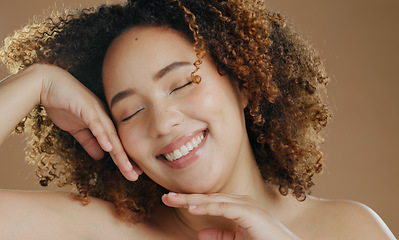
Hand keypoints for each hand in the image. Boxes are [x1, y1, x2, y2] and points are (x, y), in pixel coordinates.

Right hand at [37, 64, 141, 179]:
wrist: (48, 85)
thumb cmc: (64, 104)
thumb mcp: (77, 129)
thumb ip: (89, 142)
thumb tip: (100, 156)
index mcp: (103, 123)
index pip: (116, 144)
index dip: (124, 159)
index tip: (133, 174)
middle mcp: (104, 117)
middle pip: (118, 142)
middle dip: (126, 160)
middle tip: (135, 176)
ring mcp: (97, 112)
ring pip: (111, 135)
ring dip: (119, 152)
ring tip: (127, 167)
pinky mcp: (87, 108)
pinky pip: (96, 124)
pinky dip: (102, 136)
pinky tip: (109, 147)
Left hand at [162, 192, 300, 239]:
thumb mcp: (236, 239)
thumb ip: (220, 235)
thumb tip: (201, 233)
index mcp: (236, 206)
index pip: (208, 202)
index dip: (189, 201)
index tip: (170, 200)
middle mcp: (240, 202)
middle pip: (207, 198)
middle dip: (186, 197)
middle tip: (165, 197)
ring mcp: (245, 205)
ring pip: (213, 200)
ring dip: (192, 200)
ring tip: (173, 200)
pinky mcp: (249, 212)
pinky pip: (224, 208)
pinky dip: (207, 207)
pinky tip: (192, 208)